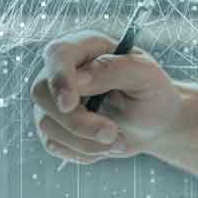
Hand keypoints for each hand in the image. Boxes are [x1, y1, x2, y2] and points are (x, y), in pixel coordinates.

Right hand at [28, 30, 185, 163]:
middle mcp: (62, 70)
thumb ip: (113, 69)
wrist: (153, 124)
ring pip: (47, 123)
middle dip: (76, 121)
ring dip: (86, 141)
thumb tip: (78, 79)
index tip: (69, 105)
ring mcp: (53, 99)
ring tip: (119, 140)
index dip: (59, 80)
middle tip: (112, 133)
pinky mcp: (53, 126)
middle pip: (43, 92)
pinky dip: (83, 151)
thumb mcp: (145, 76)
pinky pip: (54, 144)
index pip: (58, 55)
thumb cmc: (151, 93)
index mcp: (84, 47)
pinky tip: (105, 144)